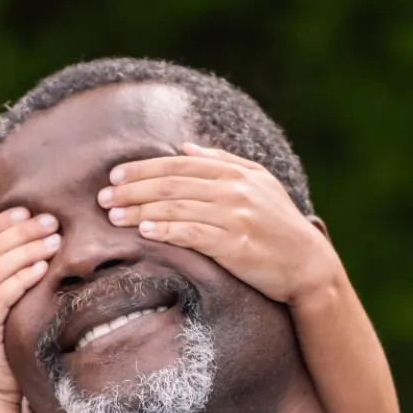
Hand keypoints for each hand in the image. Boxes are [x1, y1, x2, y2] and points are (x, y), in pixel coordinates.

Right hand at [0, 207, 59, 407]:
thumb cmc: (4, 353)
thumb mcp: (7, 311)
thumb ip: (14, 283)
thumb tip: (45, 253)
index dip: (5, 223)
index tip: (31, 209)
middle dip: (22, 230)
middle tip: (51, 220)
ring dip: (26, 250)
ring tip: (54, 240)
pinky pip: (0, 296)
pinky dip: (20, 279)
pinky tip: (41, 269)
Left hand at [97, 142, 343, 306]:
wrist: (309, 264)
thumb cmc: (280, 226)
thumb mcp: (258, 184)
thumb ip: (222, 162)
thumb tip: (184, 147)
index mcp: (236, 173)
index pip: (180, 165)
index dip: (144, 169)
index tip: (115, 175)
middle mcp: (234, 190)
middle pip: (172, 183)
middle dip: (133, 189)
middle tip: (103, 197)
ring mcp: (236, 216)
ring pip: (177, 207)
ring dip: (141, 210)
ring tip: (114, 215)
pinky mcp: (236, 244)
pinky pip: (193, 233)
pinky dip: (167, 229)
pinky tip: (144, 231)